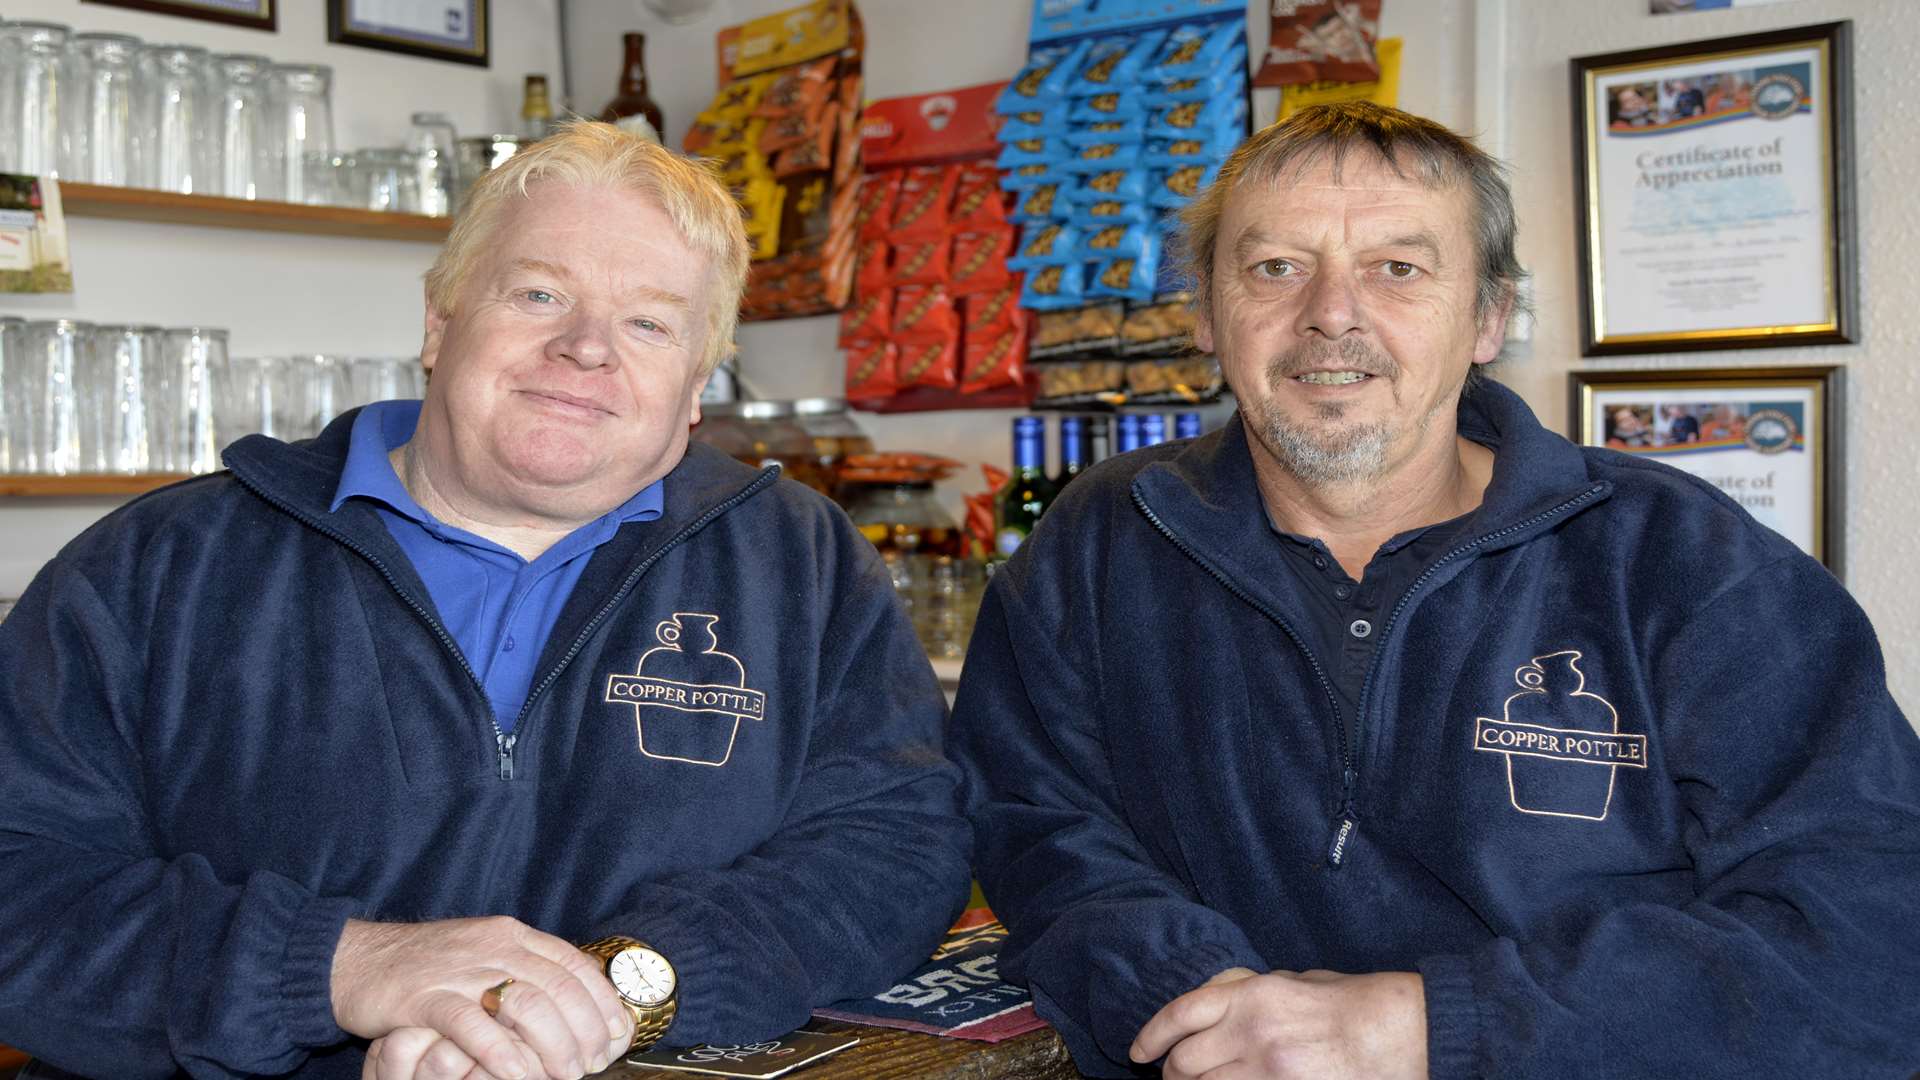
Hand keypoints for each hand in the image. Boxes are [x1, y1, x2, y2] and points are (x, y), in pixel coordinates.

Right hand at [332, 917, 633, 1079]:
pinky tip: (520, 1075)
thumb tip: (578, 1001)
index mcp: (512, 935)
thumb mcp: (484, 955)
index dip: (602, 1000)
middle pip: (557, 986)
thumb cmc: (426, 966)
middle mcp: (493, 946)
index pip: (574, 964)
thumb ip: (525, 971)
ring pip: (524, 1003)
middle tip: (595, 1062)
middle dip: (585, 1028)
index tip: (618, 1033)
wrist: (356, 959)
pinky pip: (473, 1025)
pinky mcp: (426, 996)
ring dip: (553, 1044)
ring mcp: (460, 970)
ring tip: (566, 1074)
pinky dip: (502, 1053)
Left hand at [1129, 968, 1426, 1079]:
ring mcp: (1268, 1071)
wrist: (1402, 1034)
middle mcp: (1252, 1032)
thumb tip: (1215, 1000)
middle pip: (1185, 1063)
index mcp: (1252, 995)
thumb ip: (1249, 991)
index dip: (1152, 1035)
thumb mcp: (1294, 981)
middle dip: (1171, 1075)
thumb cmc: (1353, 1005)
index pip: (1181, 1014)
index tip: (1140, 1051)